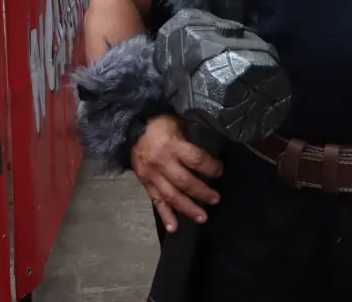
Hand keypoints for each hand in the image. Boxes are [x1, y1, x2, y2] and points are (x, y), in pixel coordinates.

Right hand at [131, 114, 222, 231]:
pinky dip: (165, 215)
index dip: (211, 167)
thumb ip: (192, 136)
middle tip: (216, 199)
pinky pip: (156, 202)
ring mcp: (153, 176)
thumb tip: (213, 144)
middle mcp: (163, 163)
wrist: (131, 129)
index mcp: (173, 145)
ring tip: (202, 218)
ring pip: (172, 196)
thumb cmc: (159, 124)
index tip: (220, 171)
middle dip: (202, 193)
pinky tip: (174, 228)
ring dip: (188, 209)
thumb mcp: (178, 122)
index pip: (196, 159)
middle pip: (186, 182)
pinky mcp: (145, 184)